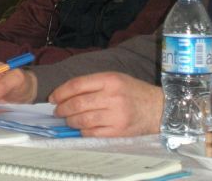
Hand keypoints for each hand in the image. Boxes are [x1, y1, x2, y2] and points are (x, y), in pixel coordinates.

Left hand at [49, 72, 163, 136]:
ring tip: (68, 119)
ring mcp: (115, 115)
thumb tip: (66, 93)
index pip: (77, 85)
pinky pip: (93, 133)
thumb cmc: (133, 91)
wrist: (157, 108)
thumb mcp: (115, 78)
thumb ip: (93, 83)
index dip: (61, 92)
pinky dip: (83, 131)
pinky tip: (81, 127)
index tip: (53, 97)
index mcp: (109, 79)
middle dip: (62, 108)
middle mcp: (112, 96)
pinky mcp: (118, 131)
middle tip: (57, 111)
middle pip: (78, 103)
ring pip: (83, 120)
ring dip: (70, 121)